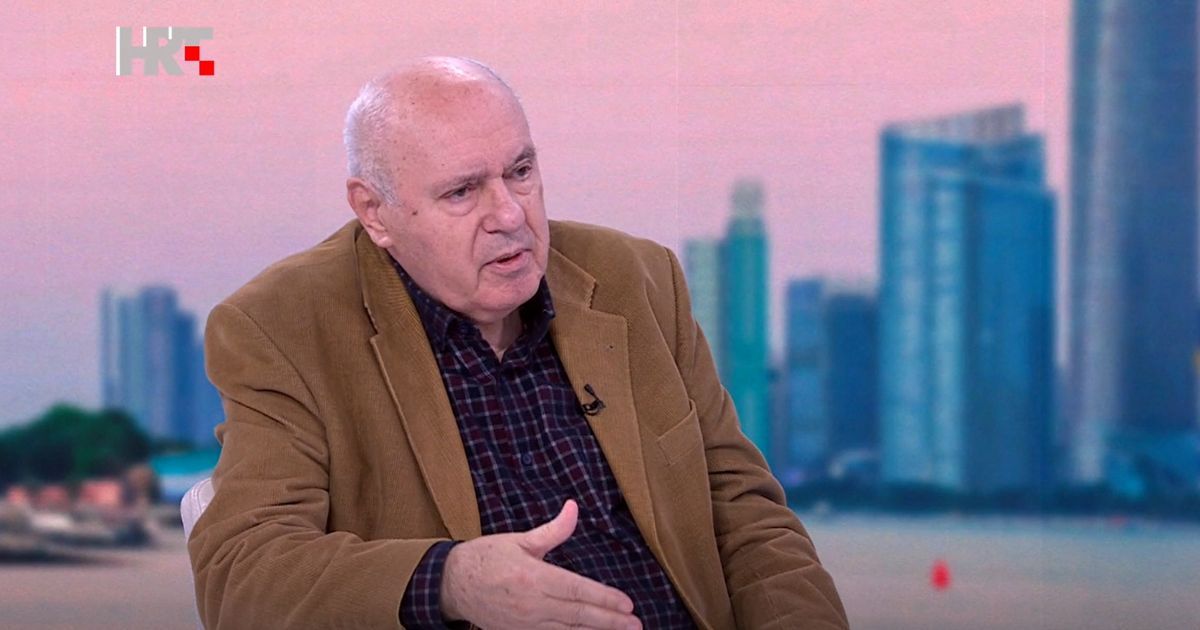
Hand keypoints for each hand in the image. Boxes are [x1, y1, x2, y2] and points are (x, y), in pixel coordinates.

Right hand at [439, 499, 641, 629]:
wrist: (453, 584)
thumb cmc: (486, 558)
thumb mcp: (520, 540)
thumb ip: (553, 530)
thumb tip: (573, 508)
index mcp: (532, 577)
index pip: (576, 590)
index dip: (603, 598)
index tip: (626, 603)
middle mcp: (531, 604)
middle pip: (578, 615)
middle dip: (609, 621)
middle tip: (635, 624)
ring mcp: (525, 624)